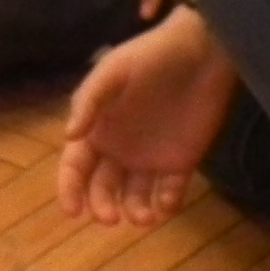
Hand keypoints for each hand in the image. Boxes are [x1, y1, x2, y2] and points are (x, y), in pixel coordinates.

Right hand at [59, 6, 236, 225]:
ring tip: (144, 217)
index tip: (73, 211)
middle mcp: (119, 149)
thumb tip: (69, 135)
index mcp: (98, 130)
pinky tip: (166, 205)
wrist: (200, 52)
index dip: (70, 188)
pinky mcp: (181, 162)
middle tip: (111, 218)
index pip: (76, 166)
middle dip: (103, 205)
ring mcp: (150, 158)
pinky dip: (167, 204)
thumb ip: (90, 101)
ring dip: (135, 211)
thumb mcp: (113, 72)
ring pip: (136, 196)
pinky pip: (171, 191)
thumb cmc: (149, 57)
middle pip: (103, 188)